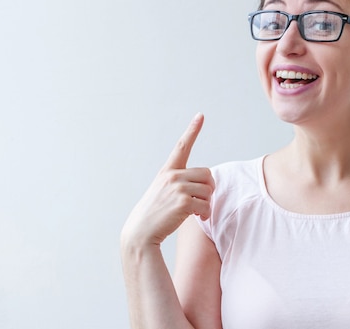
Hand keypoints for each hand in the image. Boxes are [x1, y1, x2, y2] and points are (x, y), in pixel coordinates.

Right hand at [122, 113, 214, 246]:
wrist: (141, 233)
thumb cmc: (155, 214)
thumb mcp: (164, 192)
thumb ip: (181, 183)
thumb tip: (207, 183)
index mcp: (167, 171)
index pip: (182, 146)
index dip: (192, 130)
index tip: (200, 115)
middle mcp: (172, 175)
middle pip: (207, 174)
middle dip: (208, 188)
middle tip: (200, 201)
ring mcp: (177, 187)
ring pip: (209, 189)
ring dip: (207, 203)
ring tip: (196, 211)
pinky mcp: (183, 202)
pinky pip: (207, 205)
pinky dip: (205, 214)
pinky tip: (197, 218)